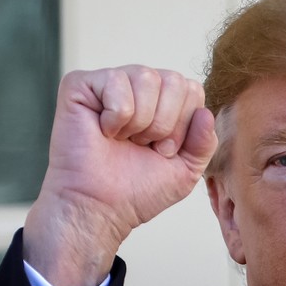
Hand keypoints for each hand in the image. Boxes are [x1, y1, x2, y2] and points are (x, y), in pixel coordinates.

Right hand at [23, 66, 216, 285]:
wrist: (99, 208)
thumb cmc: (137, 190)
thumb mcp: (186, 170)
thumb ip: (205, 143)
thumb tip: (205, 113)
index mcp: (165, 101)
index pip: (192, 89)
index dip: (183, 125)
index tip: (162, 151)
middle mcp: (139, 86)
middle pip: (174, 80)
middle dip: (164, 123)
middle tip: (142, 146)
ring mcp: (111, 83)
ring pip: (146, 77)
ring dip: (140, 121)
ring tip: (123, 139)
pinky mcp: (80, 84)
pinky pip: (115, 81)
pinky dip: (116, 116)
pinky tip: (104, 131)